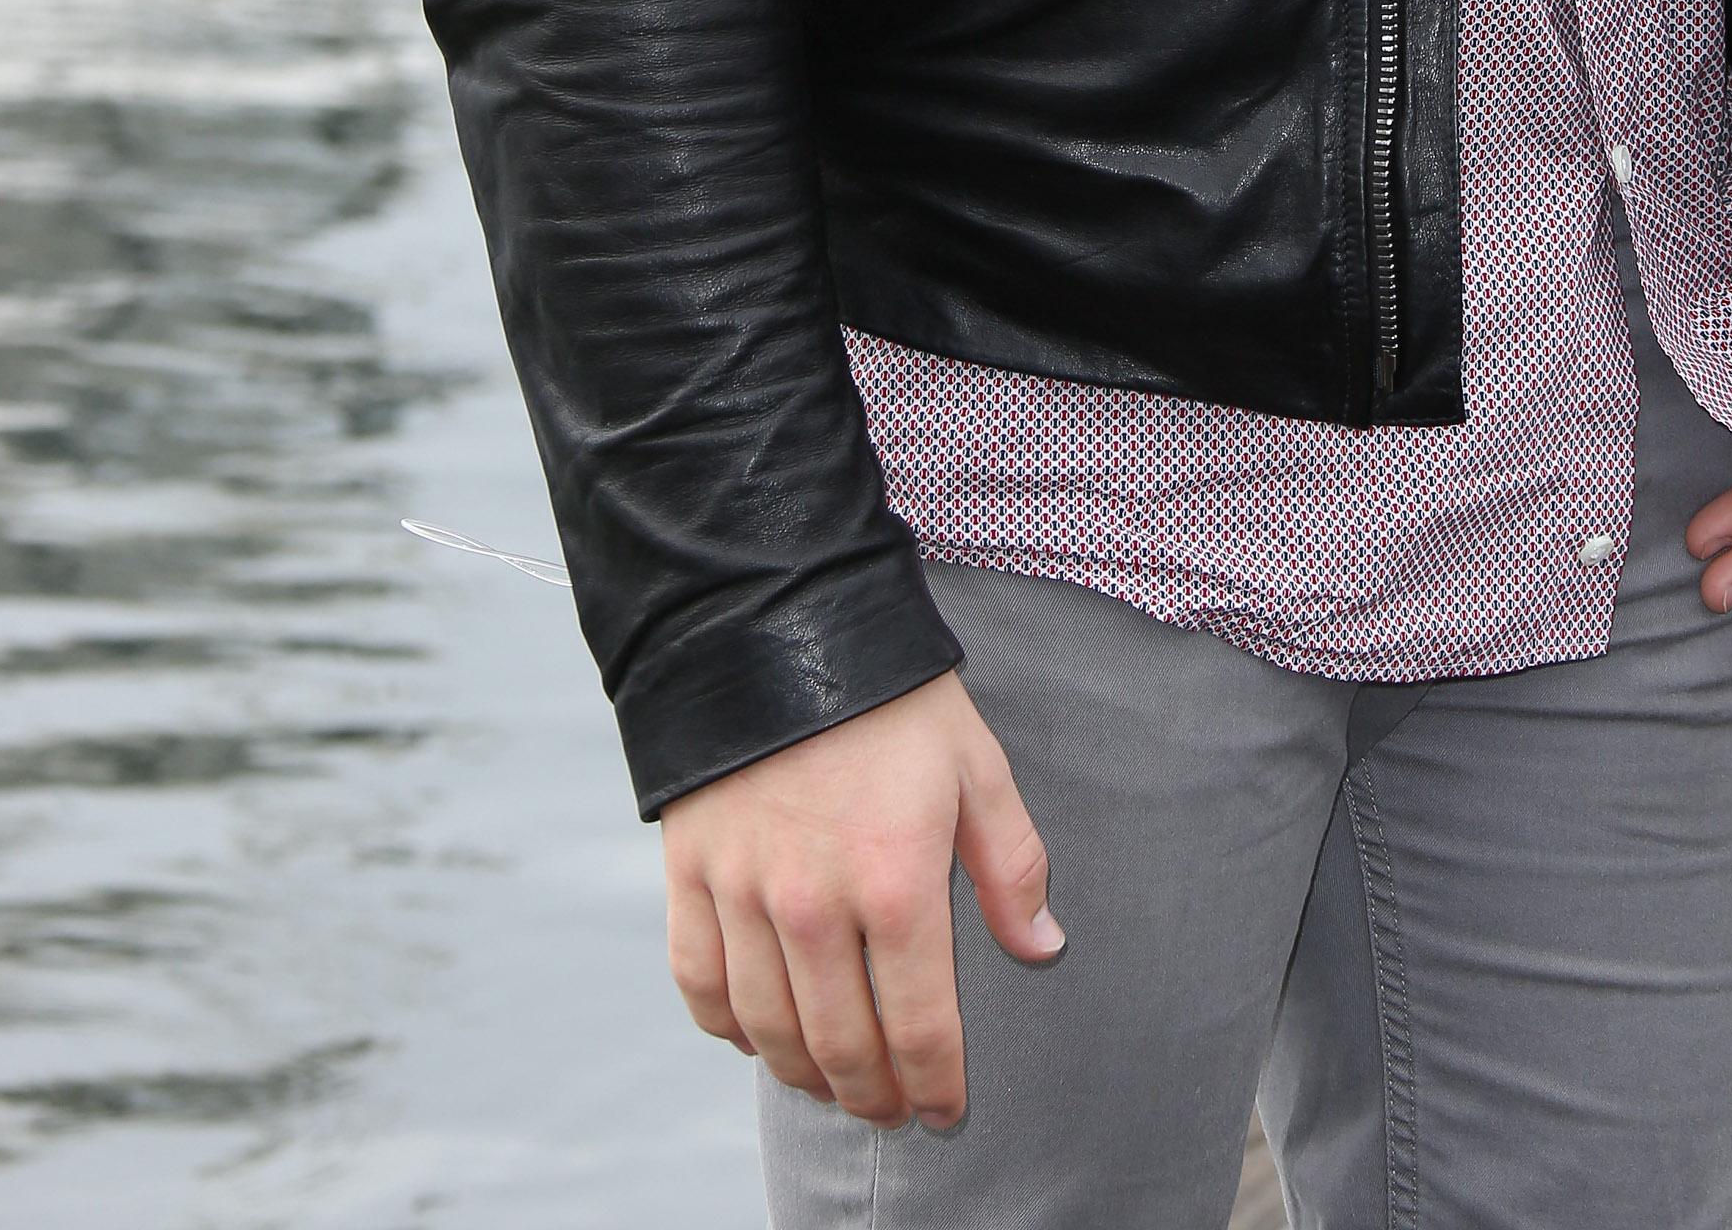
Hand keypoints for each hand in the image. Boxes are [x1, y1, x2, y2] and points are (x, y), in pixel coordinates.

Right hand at [661, 669, 1062, 1127]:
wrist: (775, 621)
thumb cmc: (889, 695)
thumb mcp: (974, 764)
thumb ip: (1011, 865)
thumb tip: (1042, 947)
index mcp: (896, 881)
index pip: (920, 1027)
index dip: (936, 1085)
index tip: (946, 1110)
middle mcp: (813, 903)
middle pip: (842, 1047)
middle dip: (875, 1095)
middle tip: (893, 1109)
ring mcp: (743, 893)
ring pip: (770, 1031)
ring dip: (806, 1075)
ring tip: (834, 1084)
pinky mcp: (690, 874)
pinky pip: (701, 985)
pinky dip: (729, 1028)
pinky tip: (759, 1035)